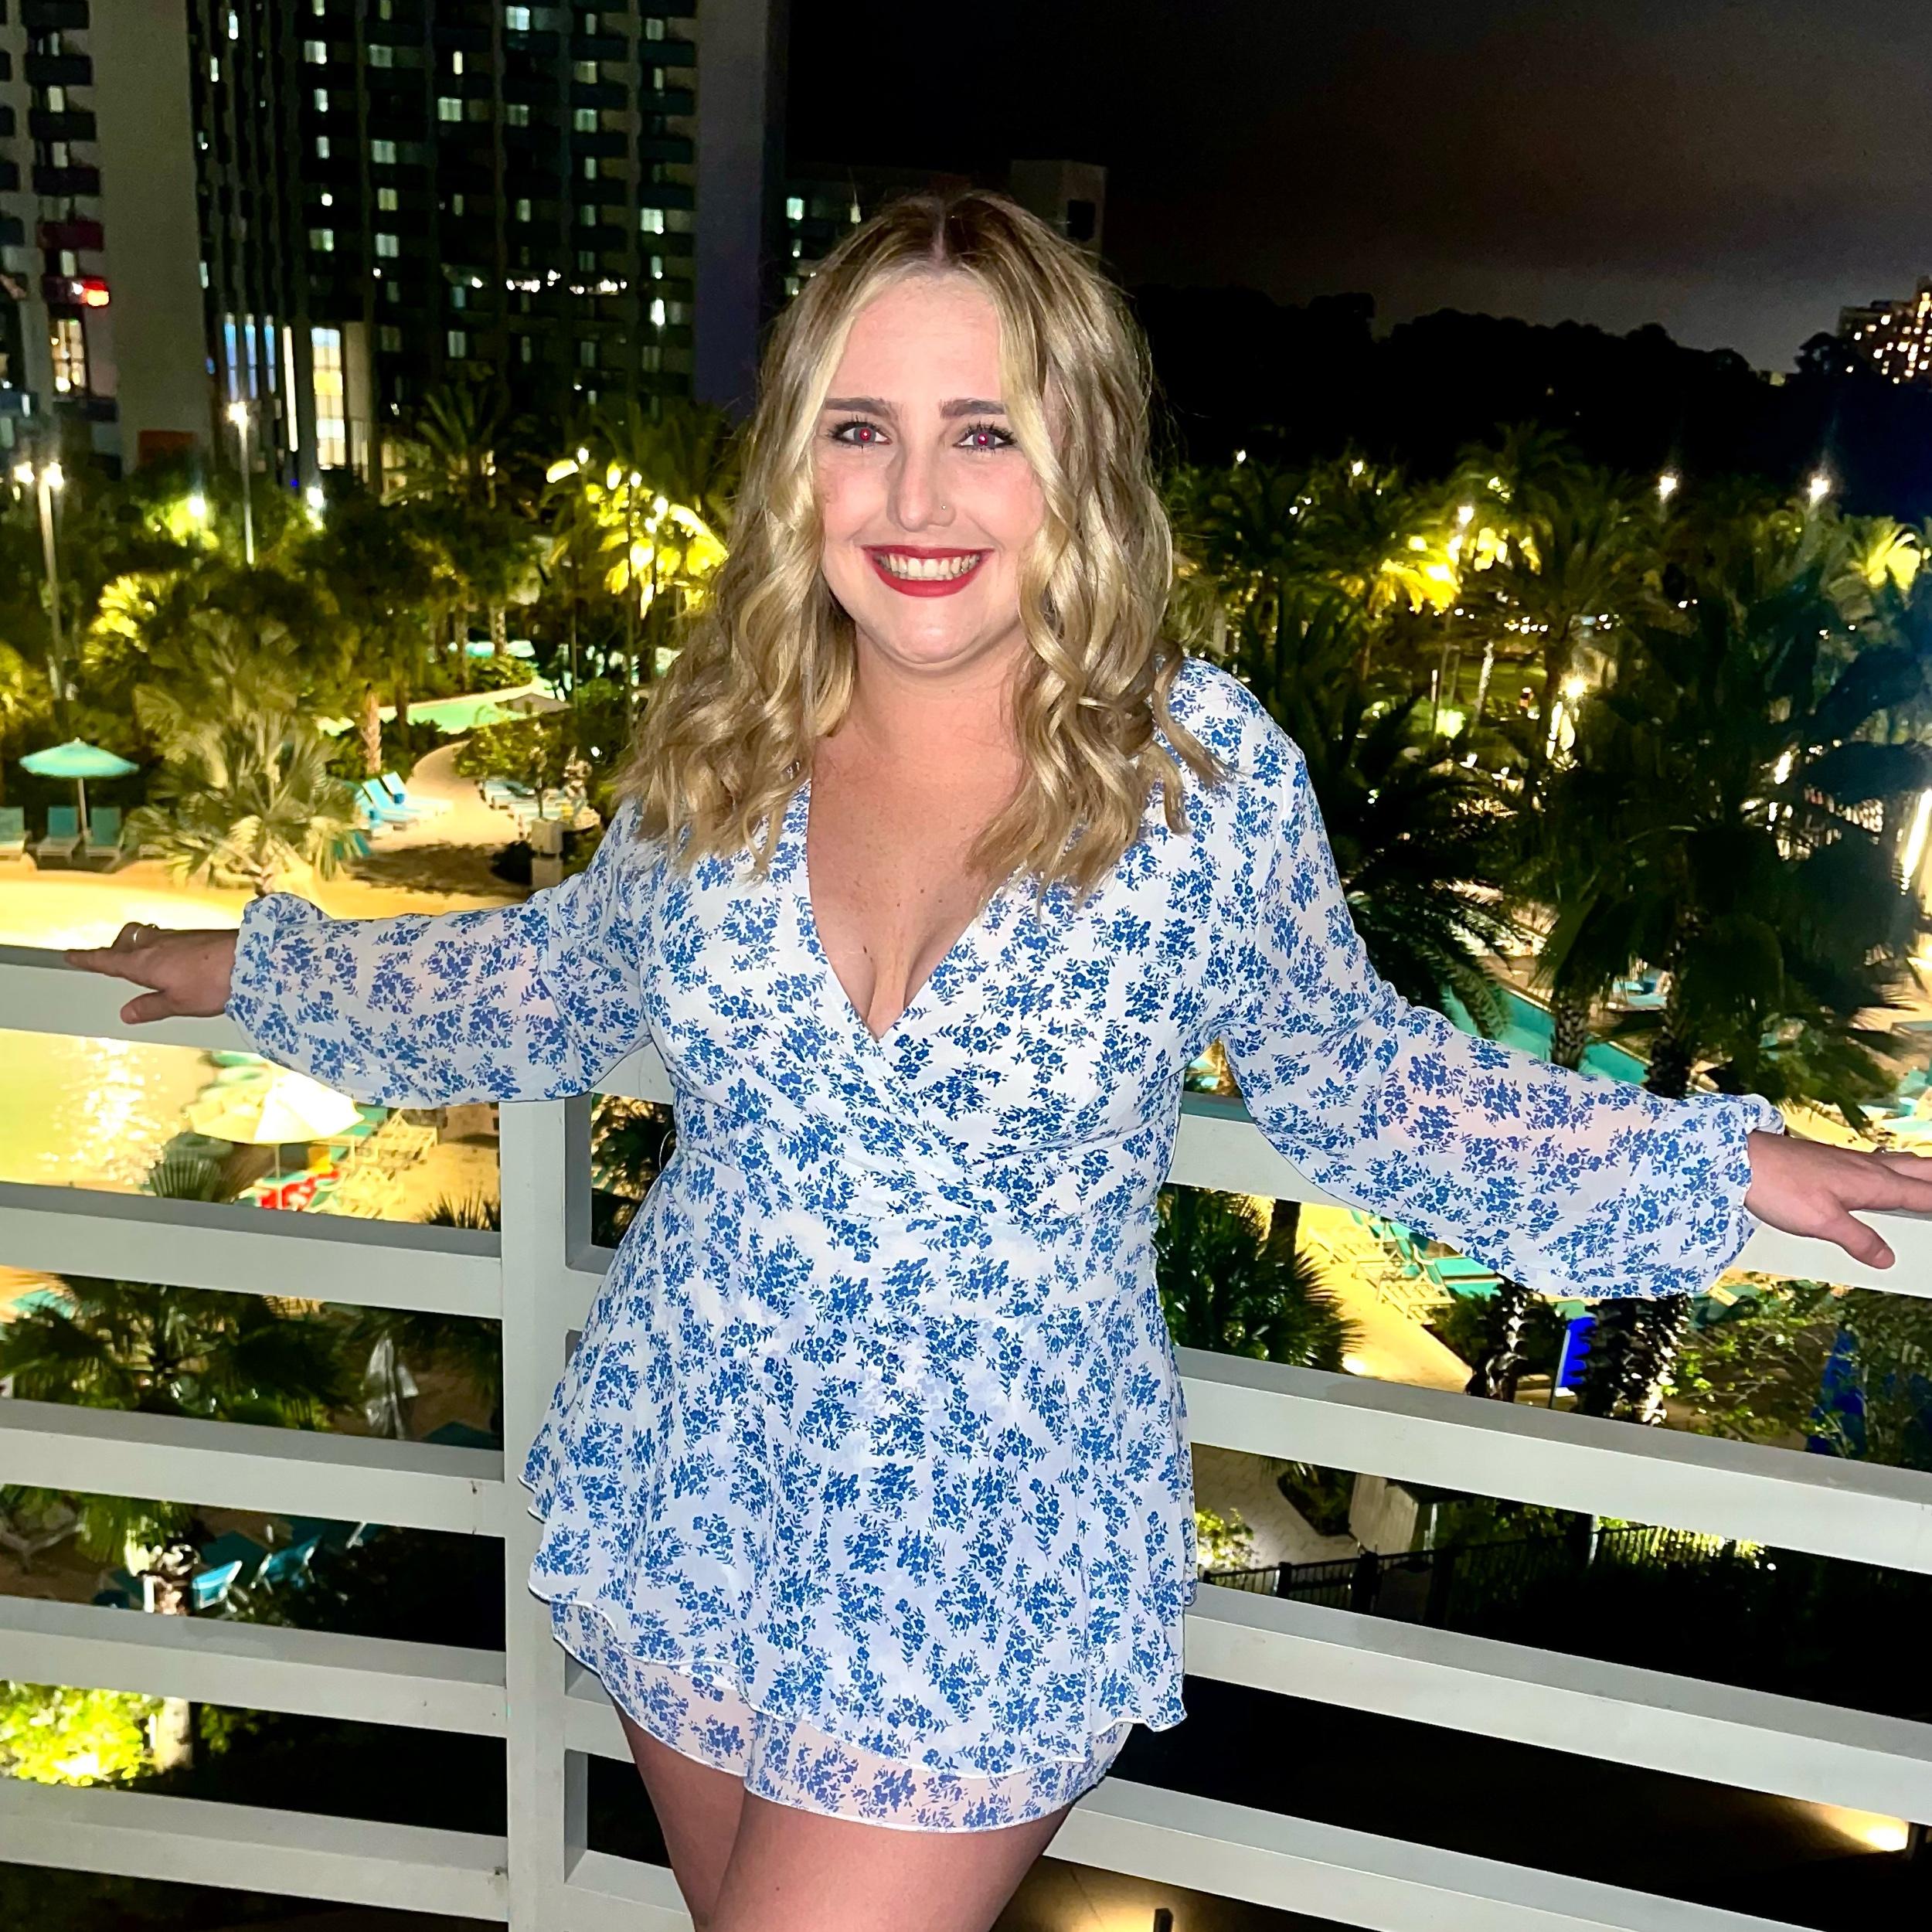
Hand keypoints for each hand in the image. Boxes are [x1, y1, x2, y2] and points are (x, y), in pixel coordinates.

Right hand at [65, 923, 239, 1025]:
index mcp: (144, 963)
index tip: (71, 955)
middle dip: (114, 948)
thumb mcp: (178, 1004)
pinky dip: (161, 944)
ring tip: (139, 956)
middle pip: (126, 941)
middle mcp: (157, 945)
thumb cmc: (214, 983)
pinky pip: (168, 938)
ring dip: (138, 943)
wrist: (251, 959)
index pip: (108, 960)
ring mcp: (178, 937)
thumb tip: (126, 1013)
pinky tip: (174, 955)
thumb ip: (151, 1008)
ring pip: (147, 936)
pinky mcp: (197, 936)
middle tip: (108, 957)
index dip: (88, 959)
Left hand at [1744, 1128, 1931, 1269]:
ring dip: (1921, 1173)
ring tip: (1931, 1180)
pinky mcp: (1831, 1161)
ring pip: (1899, 1164)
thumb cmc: (1778, 1186)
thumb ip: (1858, 1240)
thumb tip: (1886, 1258)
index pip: (1924, 1195)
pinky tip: (1885, 1175)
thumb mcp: (1822, 1223)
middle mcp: (1868, 1168)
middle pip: (1920, 1171)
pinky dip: (1895, 1171)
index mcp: (1874, 1183)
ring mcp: (1849, 1161)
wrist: (1739, 1158)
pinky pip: (1877, 1164)